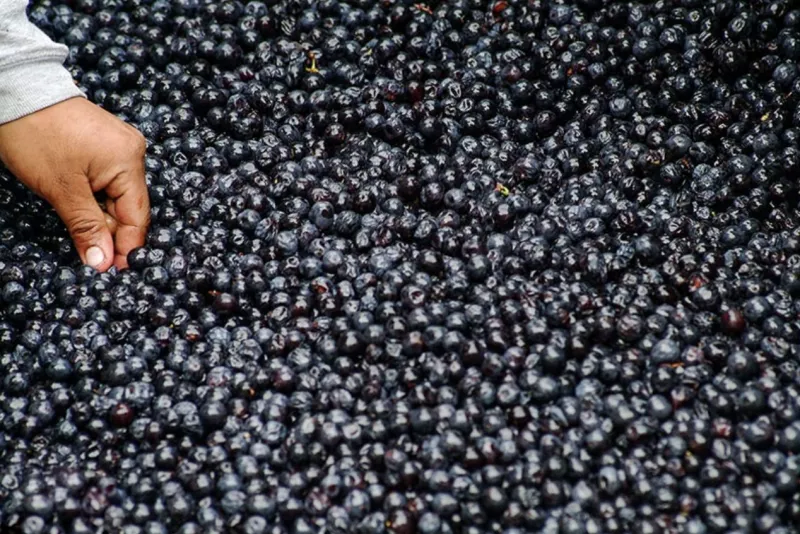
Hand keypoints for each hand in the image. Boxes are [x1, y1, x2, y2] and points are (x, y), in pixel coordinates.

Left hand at [0, 97, 149, 270]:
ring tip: (81, 231)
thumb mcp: (61, 190)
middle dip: (111, 233)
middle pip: (129, 207)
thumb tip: (102, 263)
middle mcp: (133, 152)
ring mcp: (121, 146)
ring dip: (101, 217)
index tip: (113, 273)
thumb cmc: (36, 135)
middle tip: (92, 259)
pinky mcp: (107, 144)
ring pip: (117, 196)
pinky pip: (109, 181)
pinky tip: (80, 206)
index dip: (126, 248)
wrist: (15, 90)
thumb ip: (87, 228)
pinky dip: (96, 198)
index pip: (137, 217)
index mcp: (130, 162)